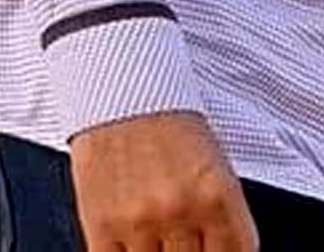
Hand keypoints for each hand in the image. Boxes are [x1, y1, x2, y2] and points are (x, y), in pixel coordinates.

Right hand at [69, 111, 258, 251]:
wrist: (122, 88)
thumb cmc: (171, 122)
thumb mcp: (215, 166)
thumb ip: (221, 217)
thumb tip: (220, 250)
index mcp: (218, 195)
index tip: (215, 249)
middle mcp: (181, 210)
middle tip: (183, 240)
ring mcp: (140, 221)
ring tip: (157, 236)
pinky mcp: (101, 225)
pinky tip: (133, 245)